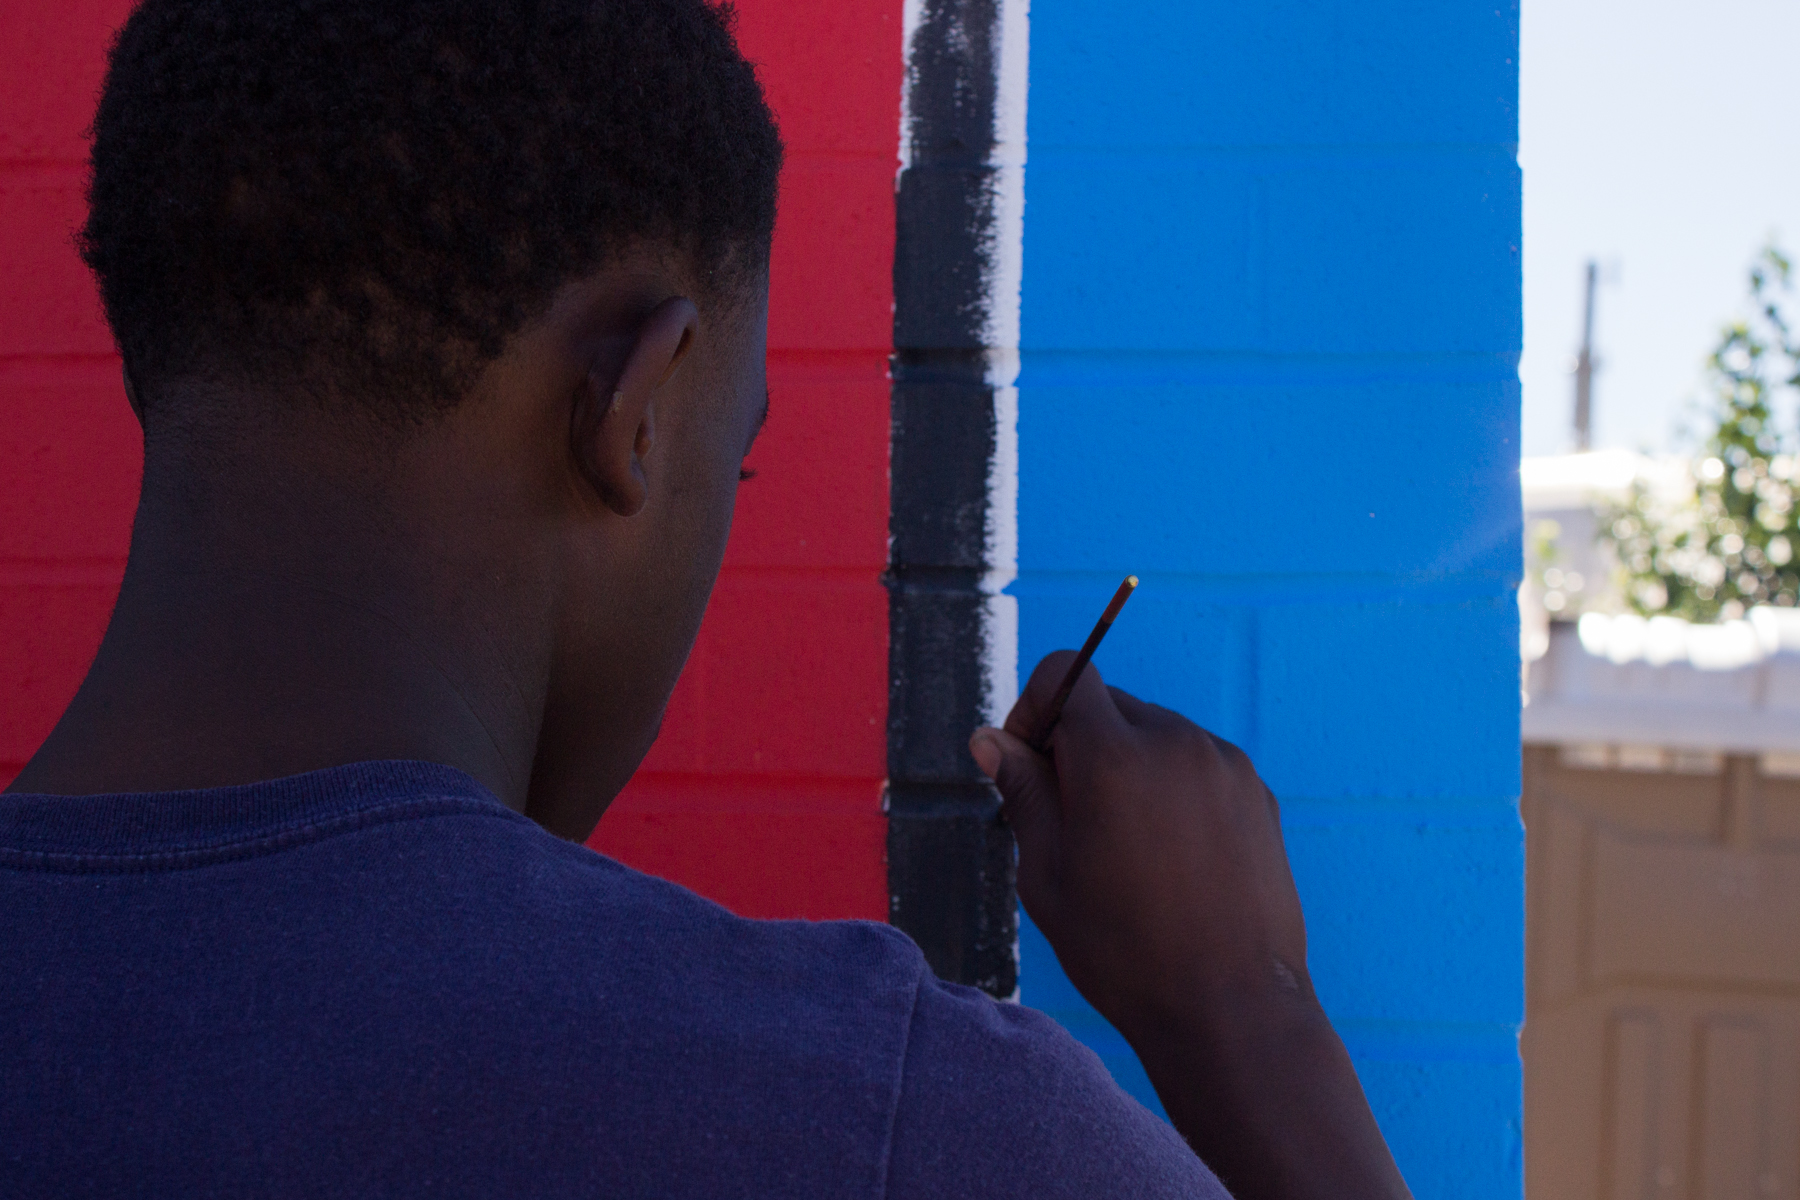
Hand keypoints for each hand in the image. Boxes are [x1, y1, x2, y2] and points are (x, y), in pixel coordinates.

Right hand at [971, 651, 1306, 1039]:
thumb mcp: (1047, 875)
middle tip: (1072, 819)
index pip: (1066, 672)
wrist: (1232, 1008)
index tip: (1030, 761)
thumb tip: (991, 740)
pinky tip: (1171, 856)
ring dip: (1129, 765)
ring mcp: (1224, 764)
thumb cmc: (1126, 951)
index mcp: (1114, 757)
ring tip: (1128, 847)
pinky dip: (1173, 787)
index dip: (1035, 707)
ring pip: (1156, 733)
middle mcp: (1175, 742)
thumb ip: (1023, 793)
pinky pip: (1198, 763)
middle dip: (1079, 743)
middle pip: (1110, 704)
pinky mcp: (1257, 791)